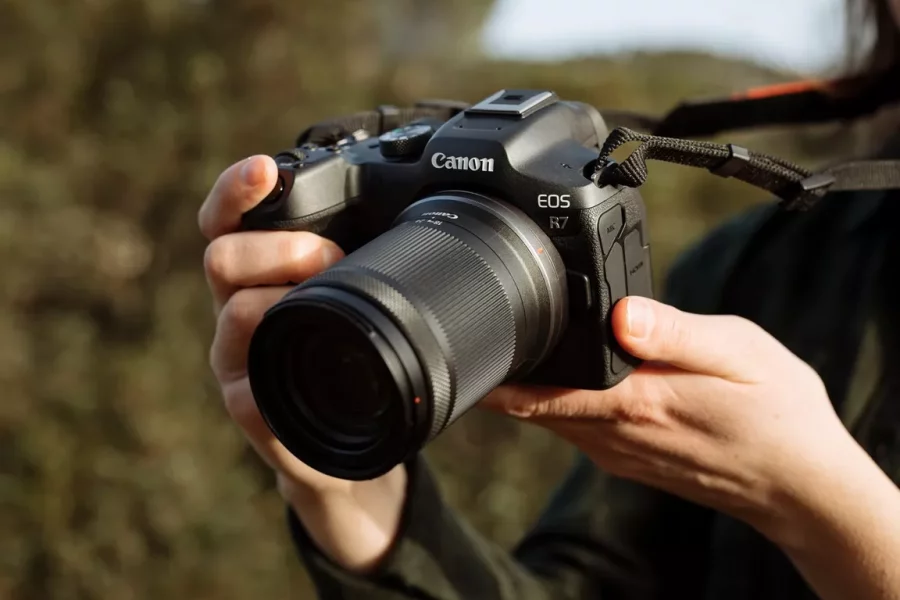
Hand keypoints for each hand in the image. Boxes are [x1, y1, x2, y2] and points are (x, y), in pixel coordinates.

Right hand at [199, 155, 407, 572]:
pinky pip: (251, 394)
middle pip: (222, 257)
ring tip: (334, 312)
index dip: (237, 189)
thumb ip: (370, 257)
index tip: (265, 168)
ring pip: (235, 315)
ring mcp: (239, 362)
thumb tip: (426, 205)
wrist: (354, 451)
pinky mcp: (254, 412)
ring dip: (286, 302)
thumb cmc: (359, 361)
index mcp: (263, 275)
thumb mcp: (366, 300)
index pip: (226, 220)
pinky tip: (311, 372)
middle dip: (281, 248)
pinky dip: (284, 376)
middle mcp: (239, 310)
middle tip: (329, 255)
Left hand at [483, 296, 863, 541]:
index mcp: (633, 404)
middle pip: (533, 405)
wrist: (802, 487)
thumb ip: (674, 333)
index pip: (538, 394)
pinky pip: (576, 427)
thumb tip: (619, 313)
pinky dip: (561, 402)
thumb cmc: (777, 415)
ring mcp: (619, 453)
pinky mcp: (629, 459)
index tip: (469, 342)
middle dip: (507, 372)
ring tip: (520, 344)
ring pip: (552, 417)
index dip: (497, 371)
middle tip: (486, 328)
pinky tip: (572, 376)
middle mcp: (615, 436)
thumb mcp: (739, 353)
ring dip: (531, 386)